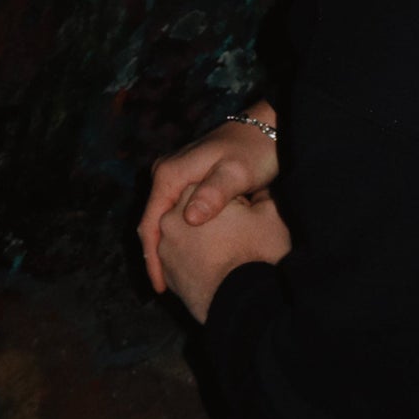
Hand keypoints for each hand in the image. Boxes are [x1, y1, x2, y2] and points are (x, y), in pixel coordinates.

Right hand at [138, 108, 279, 293]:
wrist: (268, 128)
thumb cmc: (255, 150)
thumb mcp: (237, 172)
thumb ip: (214, 194)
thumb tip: (189, 218)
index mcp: (170, 174)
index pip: (151, 222)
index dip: (153, 257)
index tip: (159, 286)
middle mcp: (167, 174)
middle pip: (152, 223)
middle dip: (156, 257)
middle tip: (165, 290)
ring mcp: (177, 177)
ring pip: (163, 220)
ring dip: (165, 248)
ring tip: (173, 280)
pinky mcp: (189, 181)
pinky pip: (174, 214)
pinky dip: (177, 236)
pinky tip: (185, 255)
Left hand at [157, 183, 292, 323]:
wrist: (244, 304)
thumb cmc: (258, 254)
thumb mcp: (271, 213)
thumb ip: (261, 193)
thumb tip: (259, 192)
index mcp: (191, 195)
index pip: (212, 188)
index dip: (234, 201)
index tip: (247, 215)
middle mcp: (169, 218)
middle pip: (195, 211)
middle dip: (213, 219)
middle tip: (239, 236)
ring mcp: (164, 249)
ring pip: (187, 236)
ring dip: (203, 241)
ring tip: (229, 255)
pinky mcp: (167, 274)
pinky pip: (182, 260)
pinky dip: (196, 261)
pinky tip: (217, 268)